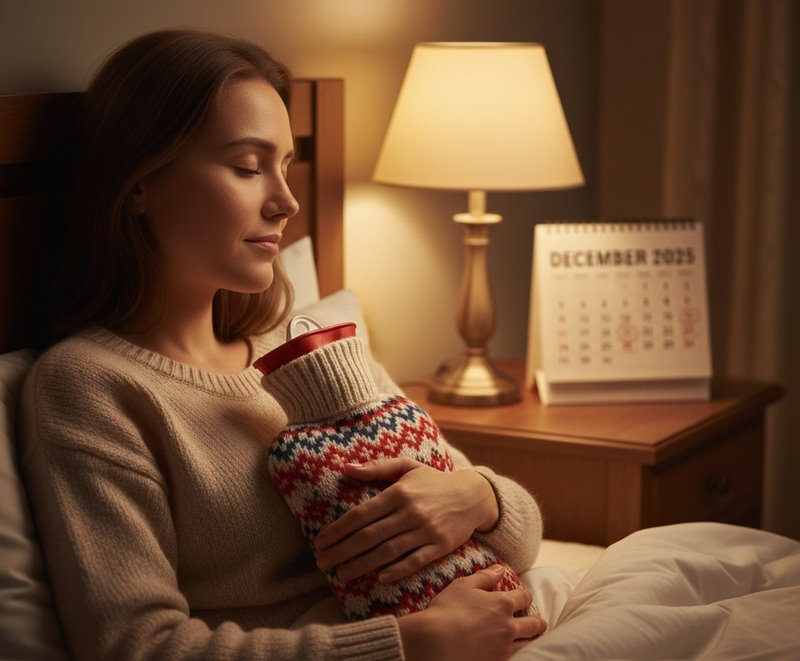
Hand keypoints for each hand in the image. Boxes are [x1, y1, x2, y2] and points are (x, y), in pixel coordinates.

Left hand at [313, 457, 498, 581]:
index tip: (319, 542)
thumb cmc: (433, 481)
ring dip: (362, 565)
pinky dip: (397, 570)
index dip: (338, 530)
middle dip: (342, 551)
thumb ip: (376, 468)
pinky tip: (380, 578)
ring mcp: (425, 530)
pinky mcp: (439, 546)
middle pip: (369, 536)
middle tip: (322, 563)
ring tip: (342, 574)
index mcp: (398, 492)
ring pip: (388, 552)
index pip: (361, 514)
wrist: (472, 495)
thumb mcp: (406, 467)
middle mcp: (410, 512)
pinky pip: (415, 561)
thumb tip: (345, 468)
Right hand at [398, 564, 546, 660]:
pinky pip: (516, 658)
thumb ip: (484, 577)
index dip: (524, 596)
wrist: (435, 643)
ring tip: (528, 638)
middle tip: (538, 622)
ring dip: (530, 639)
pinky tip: (511, 651)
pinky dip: (518, 654)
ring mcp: (504, 648)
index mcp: (502, 604)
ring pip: (528, 644)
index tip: (523, 597)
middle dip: (537, 622)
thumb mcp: (463, 586)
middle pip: (534, 624)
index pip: (524, 597)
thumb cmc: (446, 611)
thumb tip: (500, 569)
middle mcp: (509, 626)